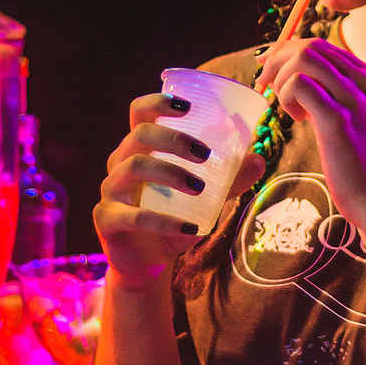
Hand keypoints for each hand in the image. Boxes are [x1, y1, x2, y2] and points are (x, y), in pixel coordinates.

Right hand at [93, 92, 208, 291]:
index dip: (158, 102)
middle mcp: (120, 163)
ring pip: (134, 168)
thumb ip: (228, 180)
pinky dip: (162, 222)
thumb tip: (259, 160)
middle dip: (173, 139)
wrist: (147, 262)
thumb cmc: (173, 217)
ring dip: (170, 173)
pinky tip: (191, 229)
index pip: (140, 113)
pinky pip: (132, 217)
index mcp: (140, 149)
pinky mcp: (106, 221)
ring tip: (200, 187)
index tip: (188, 105)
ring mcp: (110, 191)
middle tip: (204, 153)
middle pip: (139, 136)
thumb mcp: (203, 197)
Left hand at [254, 39, 365, 233]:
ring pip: (304, 60)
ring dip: (281, 78)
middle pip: (310, 46)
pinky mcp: (339, 122)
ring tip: (285, 107)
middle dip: (277, 61)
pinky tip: (297, 120)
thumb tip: (299, 83)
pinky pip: (300, 86)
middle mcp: (365, 82)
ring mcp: (355, 100)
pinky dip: (286, 97)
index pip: (321, 45)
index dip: (287, 51)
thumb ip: (335, 97)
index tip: (267, 67)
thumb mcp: (356, 120)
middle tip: (265, 86)